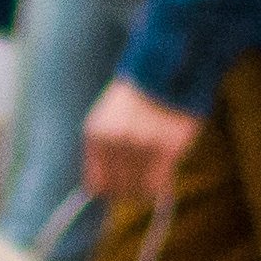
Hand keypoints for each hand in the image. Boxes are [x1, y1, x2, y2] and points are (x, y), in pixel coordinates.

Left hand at [79, 77, 204, 217]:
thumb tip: (104, 190)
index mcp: (96, 134)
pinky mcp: (165, 149)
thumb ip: (106, 151)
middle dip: (129, 190)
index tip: (120, 187)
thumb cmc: (138, 97)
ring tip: (154, 172)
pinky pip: (158, 184)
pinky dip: (161, 183)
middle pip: (117, 190)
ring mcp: (140, 146)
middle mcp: (114, 142)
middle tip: (141, 182)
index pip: (96, 184)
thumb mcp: (110, 119)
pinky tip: (165, 171)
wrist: (165, 69)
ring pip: (139, 189)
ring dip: (146, 185)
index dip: (110, 189)